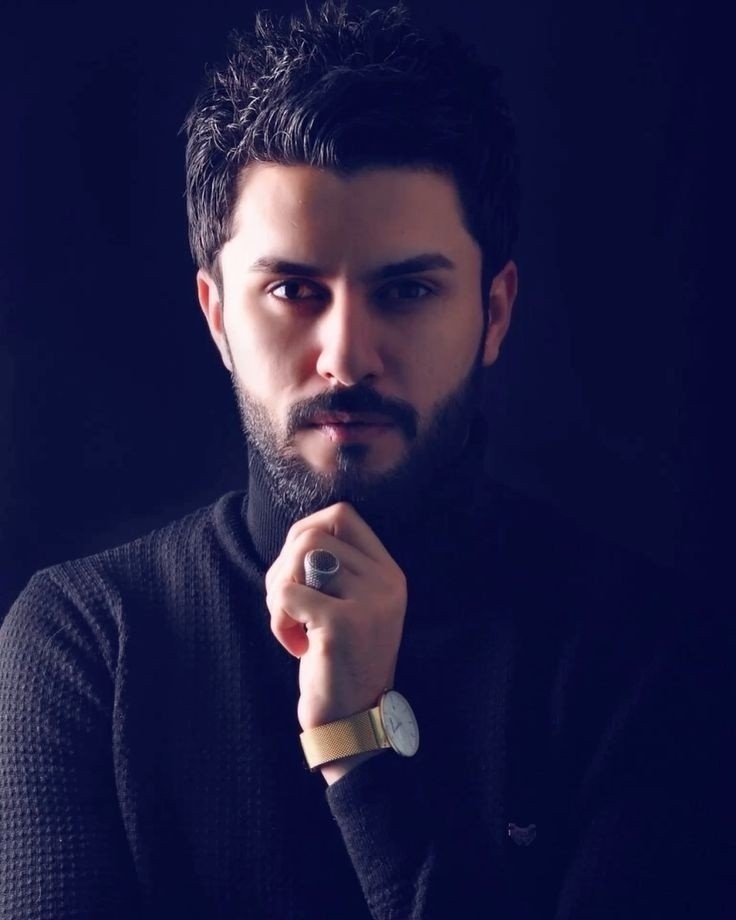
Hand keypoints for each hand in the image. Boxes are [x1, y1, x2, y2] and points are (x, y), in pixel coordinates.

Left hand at [265, 502, 406, 742]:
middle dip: (282, 565)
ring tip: (287, 623)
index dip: (306, 531)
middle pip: (312, 533)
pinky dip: (278, 619)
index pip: (342, 515)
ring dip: (278, 590)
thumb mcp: (350, 606)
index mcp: (388, 573)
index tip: (296, 570)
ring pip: (299, 556)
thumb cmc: (339, 660)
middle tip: (285, 606)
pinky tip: (295, 646)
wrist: (353, 721)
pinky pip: (287, 593)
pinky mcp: (343, 624)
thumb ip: (333, 569)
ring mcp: (368, 602)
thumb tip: (296, 537)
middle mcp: (386, 582)